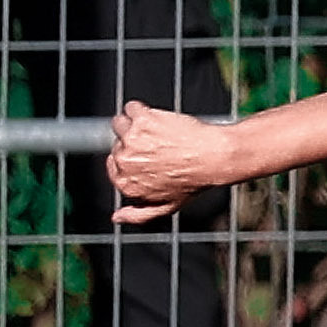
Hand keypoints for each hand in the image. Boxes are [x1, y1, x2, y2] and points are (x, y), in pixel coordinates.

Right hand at [106, 100, 235, 224]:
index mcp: (126, 184)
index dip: (131, 159)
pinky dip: (141, 109)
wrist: (214, 157)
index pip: (113, 166)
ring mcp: (131, 139)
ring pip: (120, 123)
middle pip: (117, 143)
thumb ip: (138, 215)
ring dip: (135, 124)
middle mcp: (124, 162)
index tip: (146, 155)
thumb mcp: (166, 206)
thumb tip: (116, 218)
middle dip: (134, 142)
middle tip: (159, 146)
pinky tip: (159, 119)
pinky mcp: (142, 119)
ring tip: (157, 131)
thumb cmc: (194, 181)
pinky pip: (131, 108)